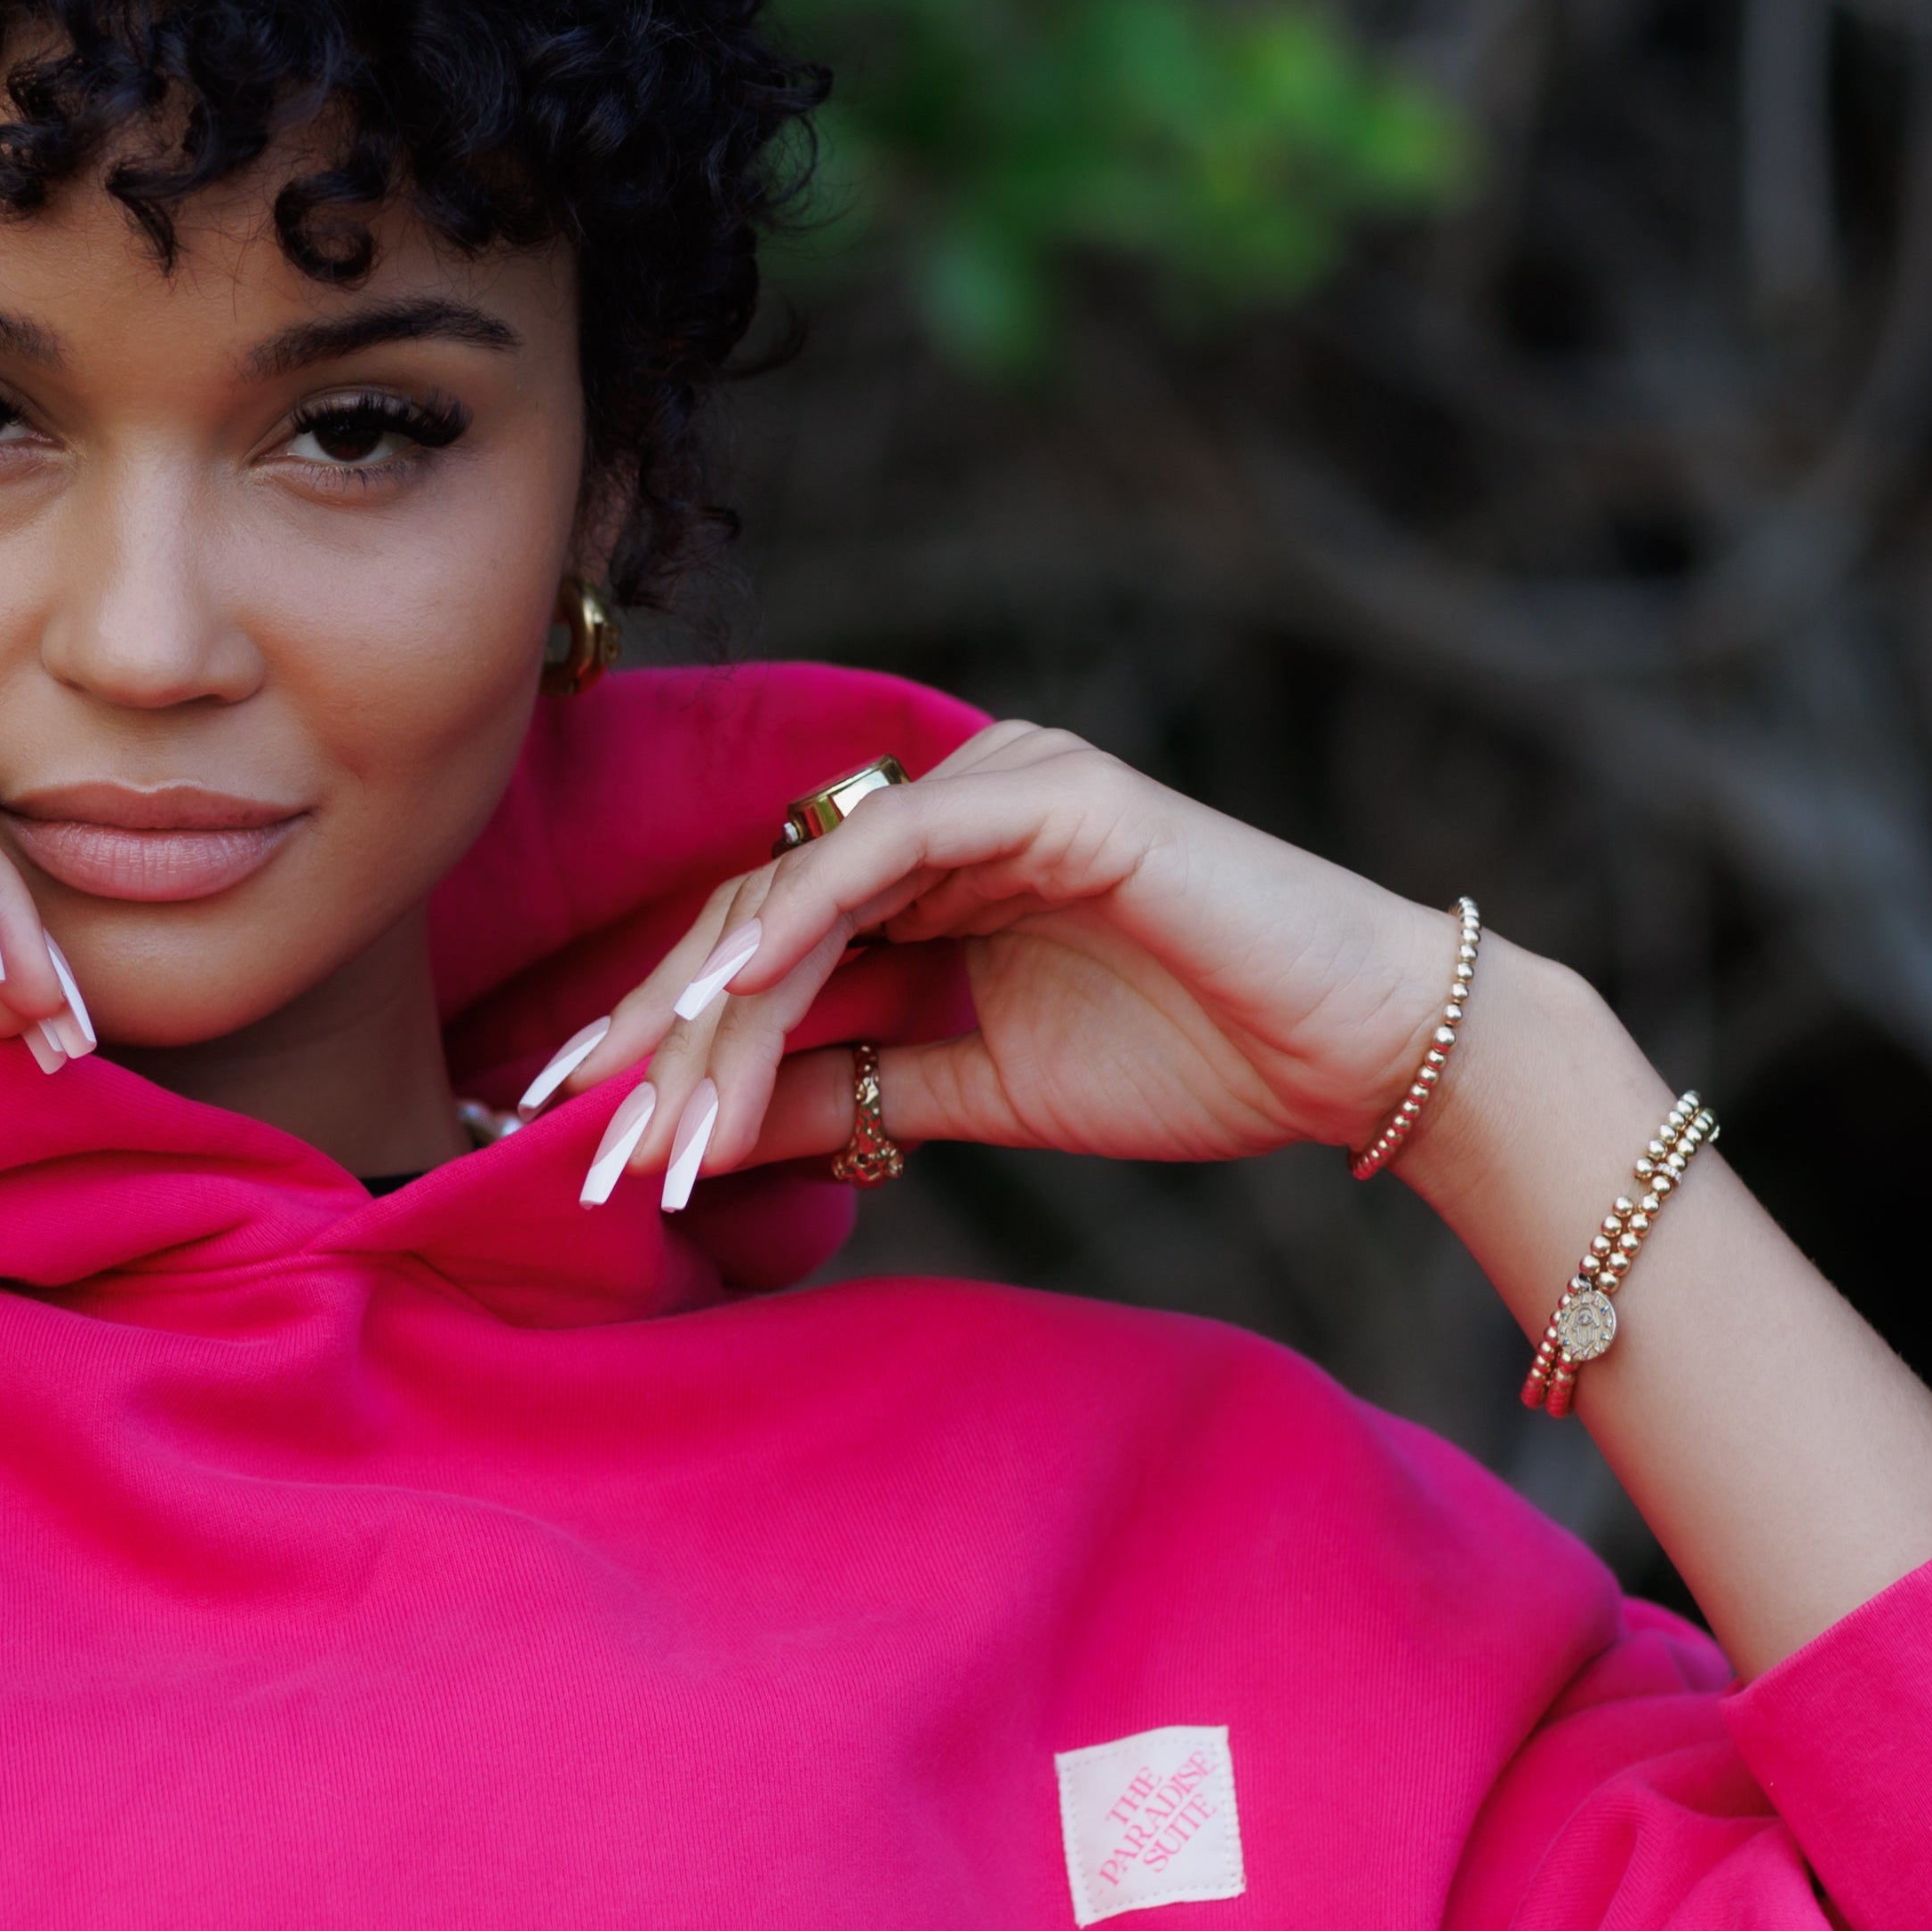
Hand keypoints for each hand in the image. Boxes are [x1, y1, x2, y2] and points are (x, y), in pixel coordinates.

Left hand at [528, 719, 1453, 1202]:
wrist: (1359, 1059)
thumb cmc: (1192, 1063)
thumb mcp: (970, 1095)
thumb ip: (843, 1098)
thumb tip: (704, 1136)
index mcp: (930, 874)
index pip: (757, 944)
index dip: (660, 1035)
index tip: (572, 1132)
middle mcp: (946, 810)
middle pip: (751, 914)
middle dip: (657, 1036)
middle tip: (577, 1142)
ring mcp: (996, 788)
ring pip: (799, 890)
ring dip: (714, 1012)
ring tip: (647, 1117)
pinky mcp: (1048, 793)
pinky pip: (886, 847)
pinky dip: (800, 919)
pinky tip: (728, 997)